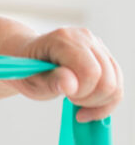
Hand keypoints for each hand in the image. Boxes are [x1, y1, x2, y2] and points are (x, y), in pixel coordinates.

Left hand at [8, 27, 122, 121]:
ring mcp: (97, 46)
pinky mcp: (104, 57)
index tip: (65, 96)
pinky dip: (105, 102)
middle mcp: (84, 37)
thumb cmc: (27, 70)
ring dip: (99, 102)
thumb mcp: (31, 79)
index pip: (90, 72)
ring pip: (116, 84)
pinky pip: (117, 85)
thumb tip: (71, 86)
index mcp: (63, 39)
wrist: (27, 58)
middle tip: (69, 100)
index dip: (82, 92)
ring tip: (76, 101)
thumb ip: (52, 81)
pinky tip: (87, 106)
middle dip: (90, 99)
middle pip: (108, 80)